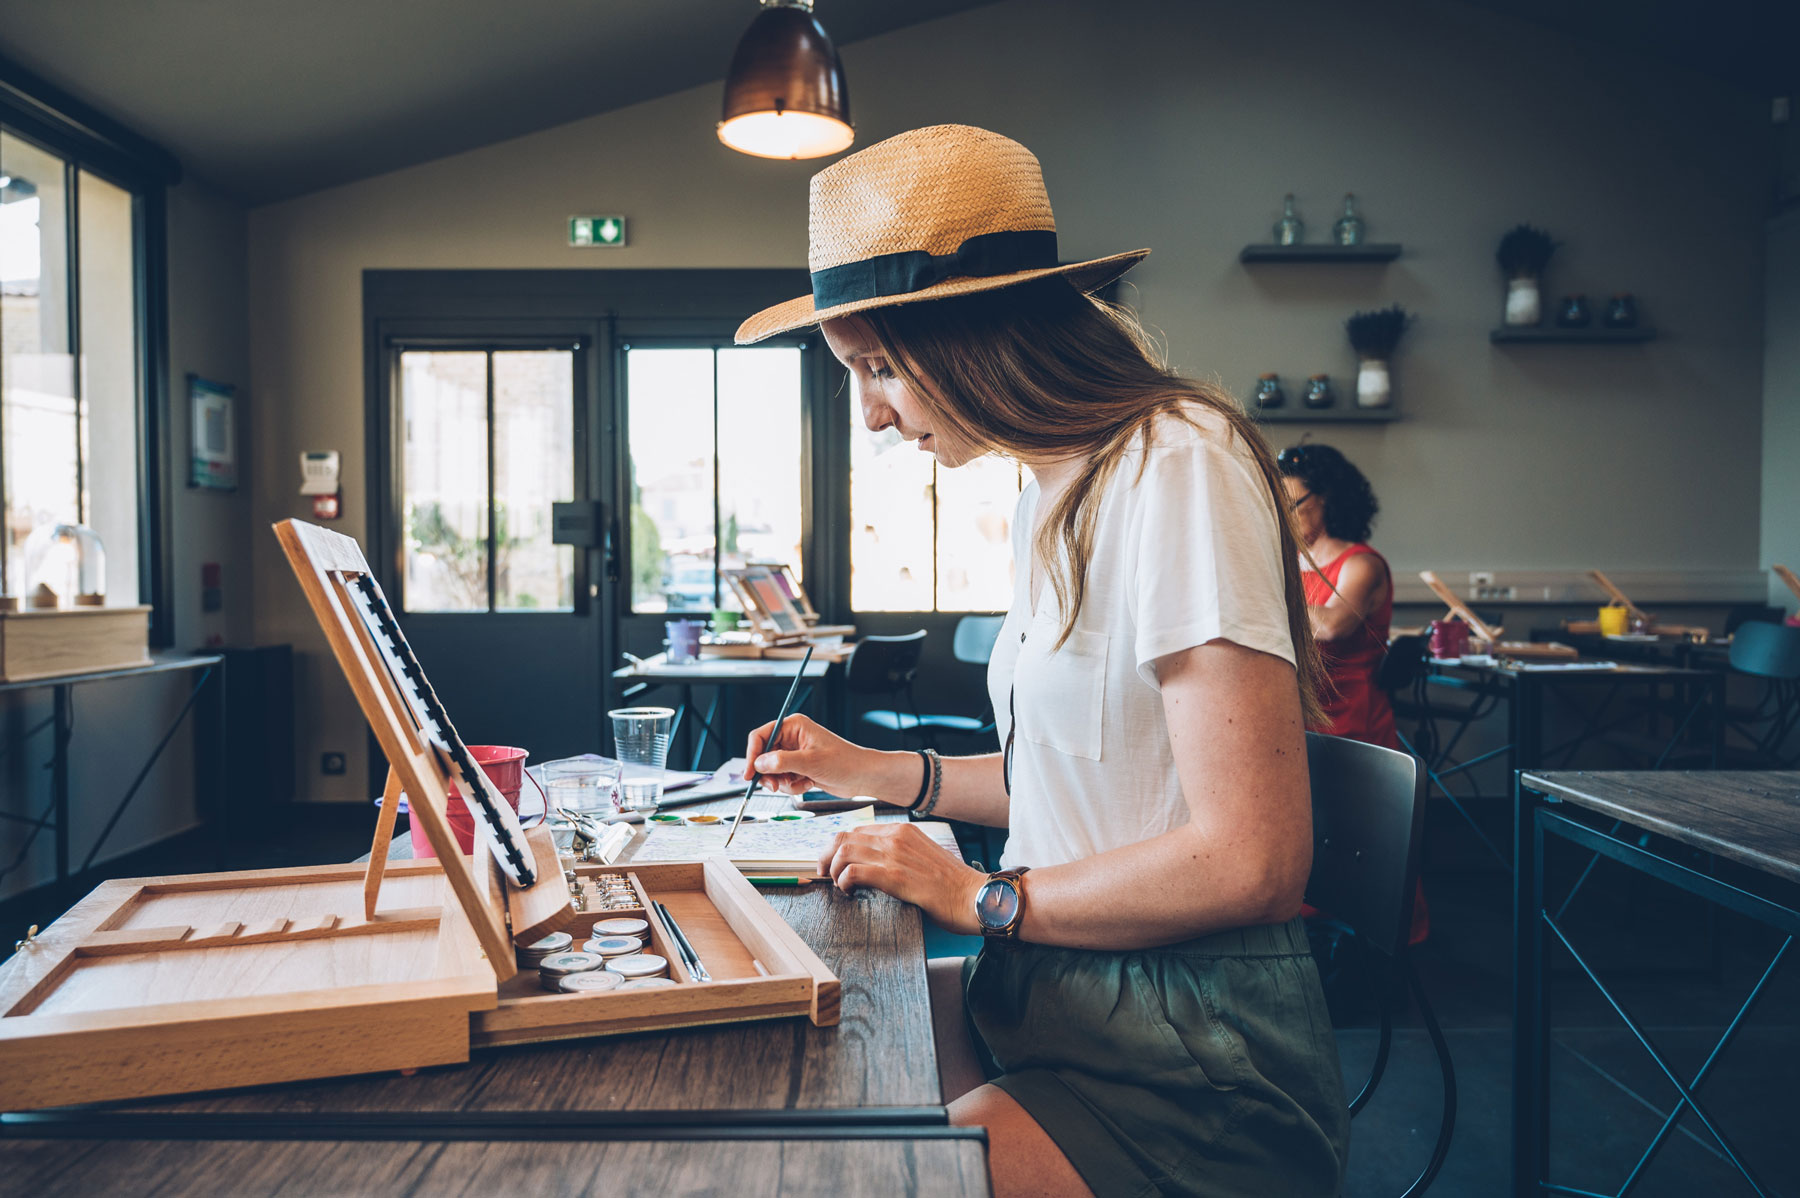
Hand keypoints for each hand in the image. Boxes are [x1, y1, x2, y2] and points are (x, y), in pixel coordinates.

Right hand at [745, 714, 894, 797]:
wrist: (863, 777)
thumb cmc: (844, 762)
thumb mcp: (811, 762)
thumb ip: (782, 762)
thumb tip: (759, 763)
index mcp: (794, 726)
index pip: (761, 736)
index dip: (752, 754)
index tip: (749, 773)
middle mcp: (792, 738)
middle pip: (763, 756)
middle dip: (769, 773)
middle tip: (775, 786)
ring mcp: (795, 754)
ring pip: (772, 771)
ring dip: (782, 782)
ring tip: (800, 784)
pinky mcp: (799, 768)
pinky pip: (783, 779)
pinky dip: (792, 786)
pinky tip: (808, 784)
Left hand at [819, 822, 987, 935]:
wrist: (975, 897)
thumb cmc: (952, 884)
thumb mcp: (924, 856)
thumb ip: (900, 853)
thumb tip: (874, 864)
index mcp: (903, 830)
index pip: (857, 830)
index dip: (838, 846)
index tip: (833, 862)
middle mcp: (896, 837)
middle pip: (844, 837)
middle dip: (827, 856)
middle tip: (825, 874)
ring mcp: (895, 855)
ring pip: (844, 852)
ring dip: (834, 871)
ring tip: (840, 886)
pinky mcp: (894, 877)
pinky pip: (853, 872)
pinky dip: (843, 882)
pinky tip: (850, 892)